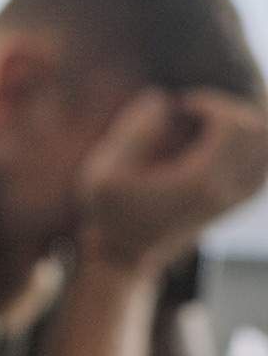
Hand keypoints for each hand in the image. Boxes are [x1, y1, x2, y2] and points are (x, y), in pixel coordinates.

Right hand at [78, 89, 267, 273]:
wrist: (125, 255)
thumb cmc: (111, 212)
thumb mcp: (104, 171)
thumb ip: (132, 131)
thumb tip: (161, 99)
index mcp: (199, 180)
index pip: (234, 124)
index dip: (211, 102)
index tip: (182, 106)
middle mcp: (226, 190)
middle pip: (258, 132)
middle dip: (229, 109)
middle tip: (196, 112)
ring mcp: (235, 198)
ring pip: (267, 147)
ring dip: (242, 125)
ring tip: (208, 125)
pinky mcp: (235, 202)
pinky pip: (264, 164)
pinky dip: (250, 145)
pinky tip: (218, 143)